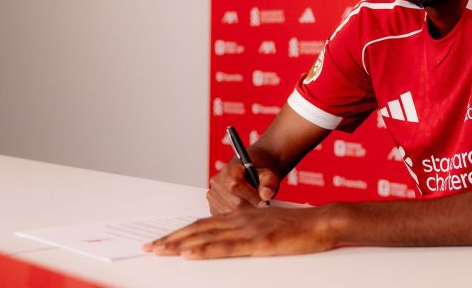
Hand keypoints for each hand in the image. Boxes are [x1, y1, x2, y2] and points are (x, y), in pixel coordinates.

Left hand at [142, 206, 335, 258]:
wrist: (322, 222)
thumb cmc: (299, 227)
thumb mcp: (267, 224)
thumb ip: (247, 229)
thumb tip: (229, 238)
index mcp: (241, 217)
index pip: (203, 224)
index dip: (180, 232)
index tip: (161, 240)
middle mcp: (240, 220)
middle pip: (198, 229)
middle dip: (171, 239)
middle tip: (149, 247)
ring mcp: (248, 231)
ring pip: (206, 237)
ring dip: (179, 244)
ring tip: (159, 251)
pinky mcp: (259, 243)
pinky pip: (226, 247)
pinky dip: (204, 250)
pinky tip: (189, 254)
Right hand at [206, 158, 280, 213]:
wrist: (249, 179)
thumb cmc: (258, 177)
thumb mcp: (268, 175)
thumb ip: (268, 183)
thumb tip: (265, 195)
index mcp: (229, 170)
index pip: (235, 186)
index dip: (251, 196)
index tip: (264, 202)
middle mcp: (217, 182)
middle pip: (233, 202)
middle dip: (250, 207)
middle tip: (261, 207)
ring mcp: (213, 195)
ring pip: (230, 212)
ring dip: (245, 214)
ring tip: (254, 208)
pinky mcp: (212, 208)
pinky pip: (226, 218)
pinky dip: (237, 218)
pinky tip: (246, 212)